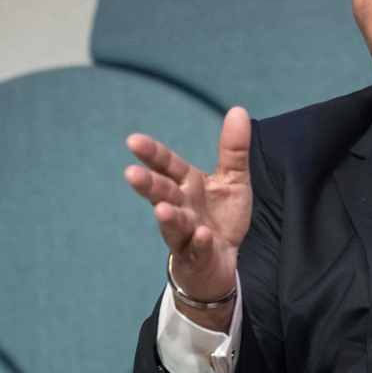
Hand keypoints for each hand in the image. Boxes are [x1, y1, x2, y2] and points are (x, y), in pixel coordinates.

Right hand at [124, 107, 251, 328]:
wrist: (220, 262)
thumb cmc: (220, 216)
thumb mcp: (233, 179)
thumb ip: (233, 149)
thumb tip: (238, 110)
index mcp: (187, 184)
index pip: (167, 166)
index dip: (152, 154)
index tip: (133, 140)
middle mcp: (181, 207)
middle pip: (162, 193)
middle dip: (148, 184)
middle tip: (131, 174)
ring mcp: (186, 234)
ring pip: (174, 225)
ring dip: (169, 217)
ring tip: (163, 208)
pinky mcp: (198, 256)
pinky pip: (198, 250)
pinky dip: (200, 243)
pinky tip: (202, 235)